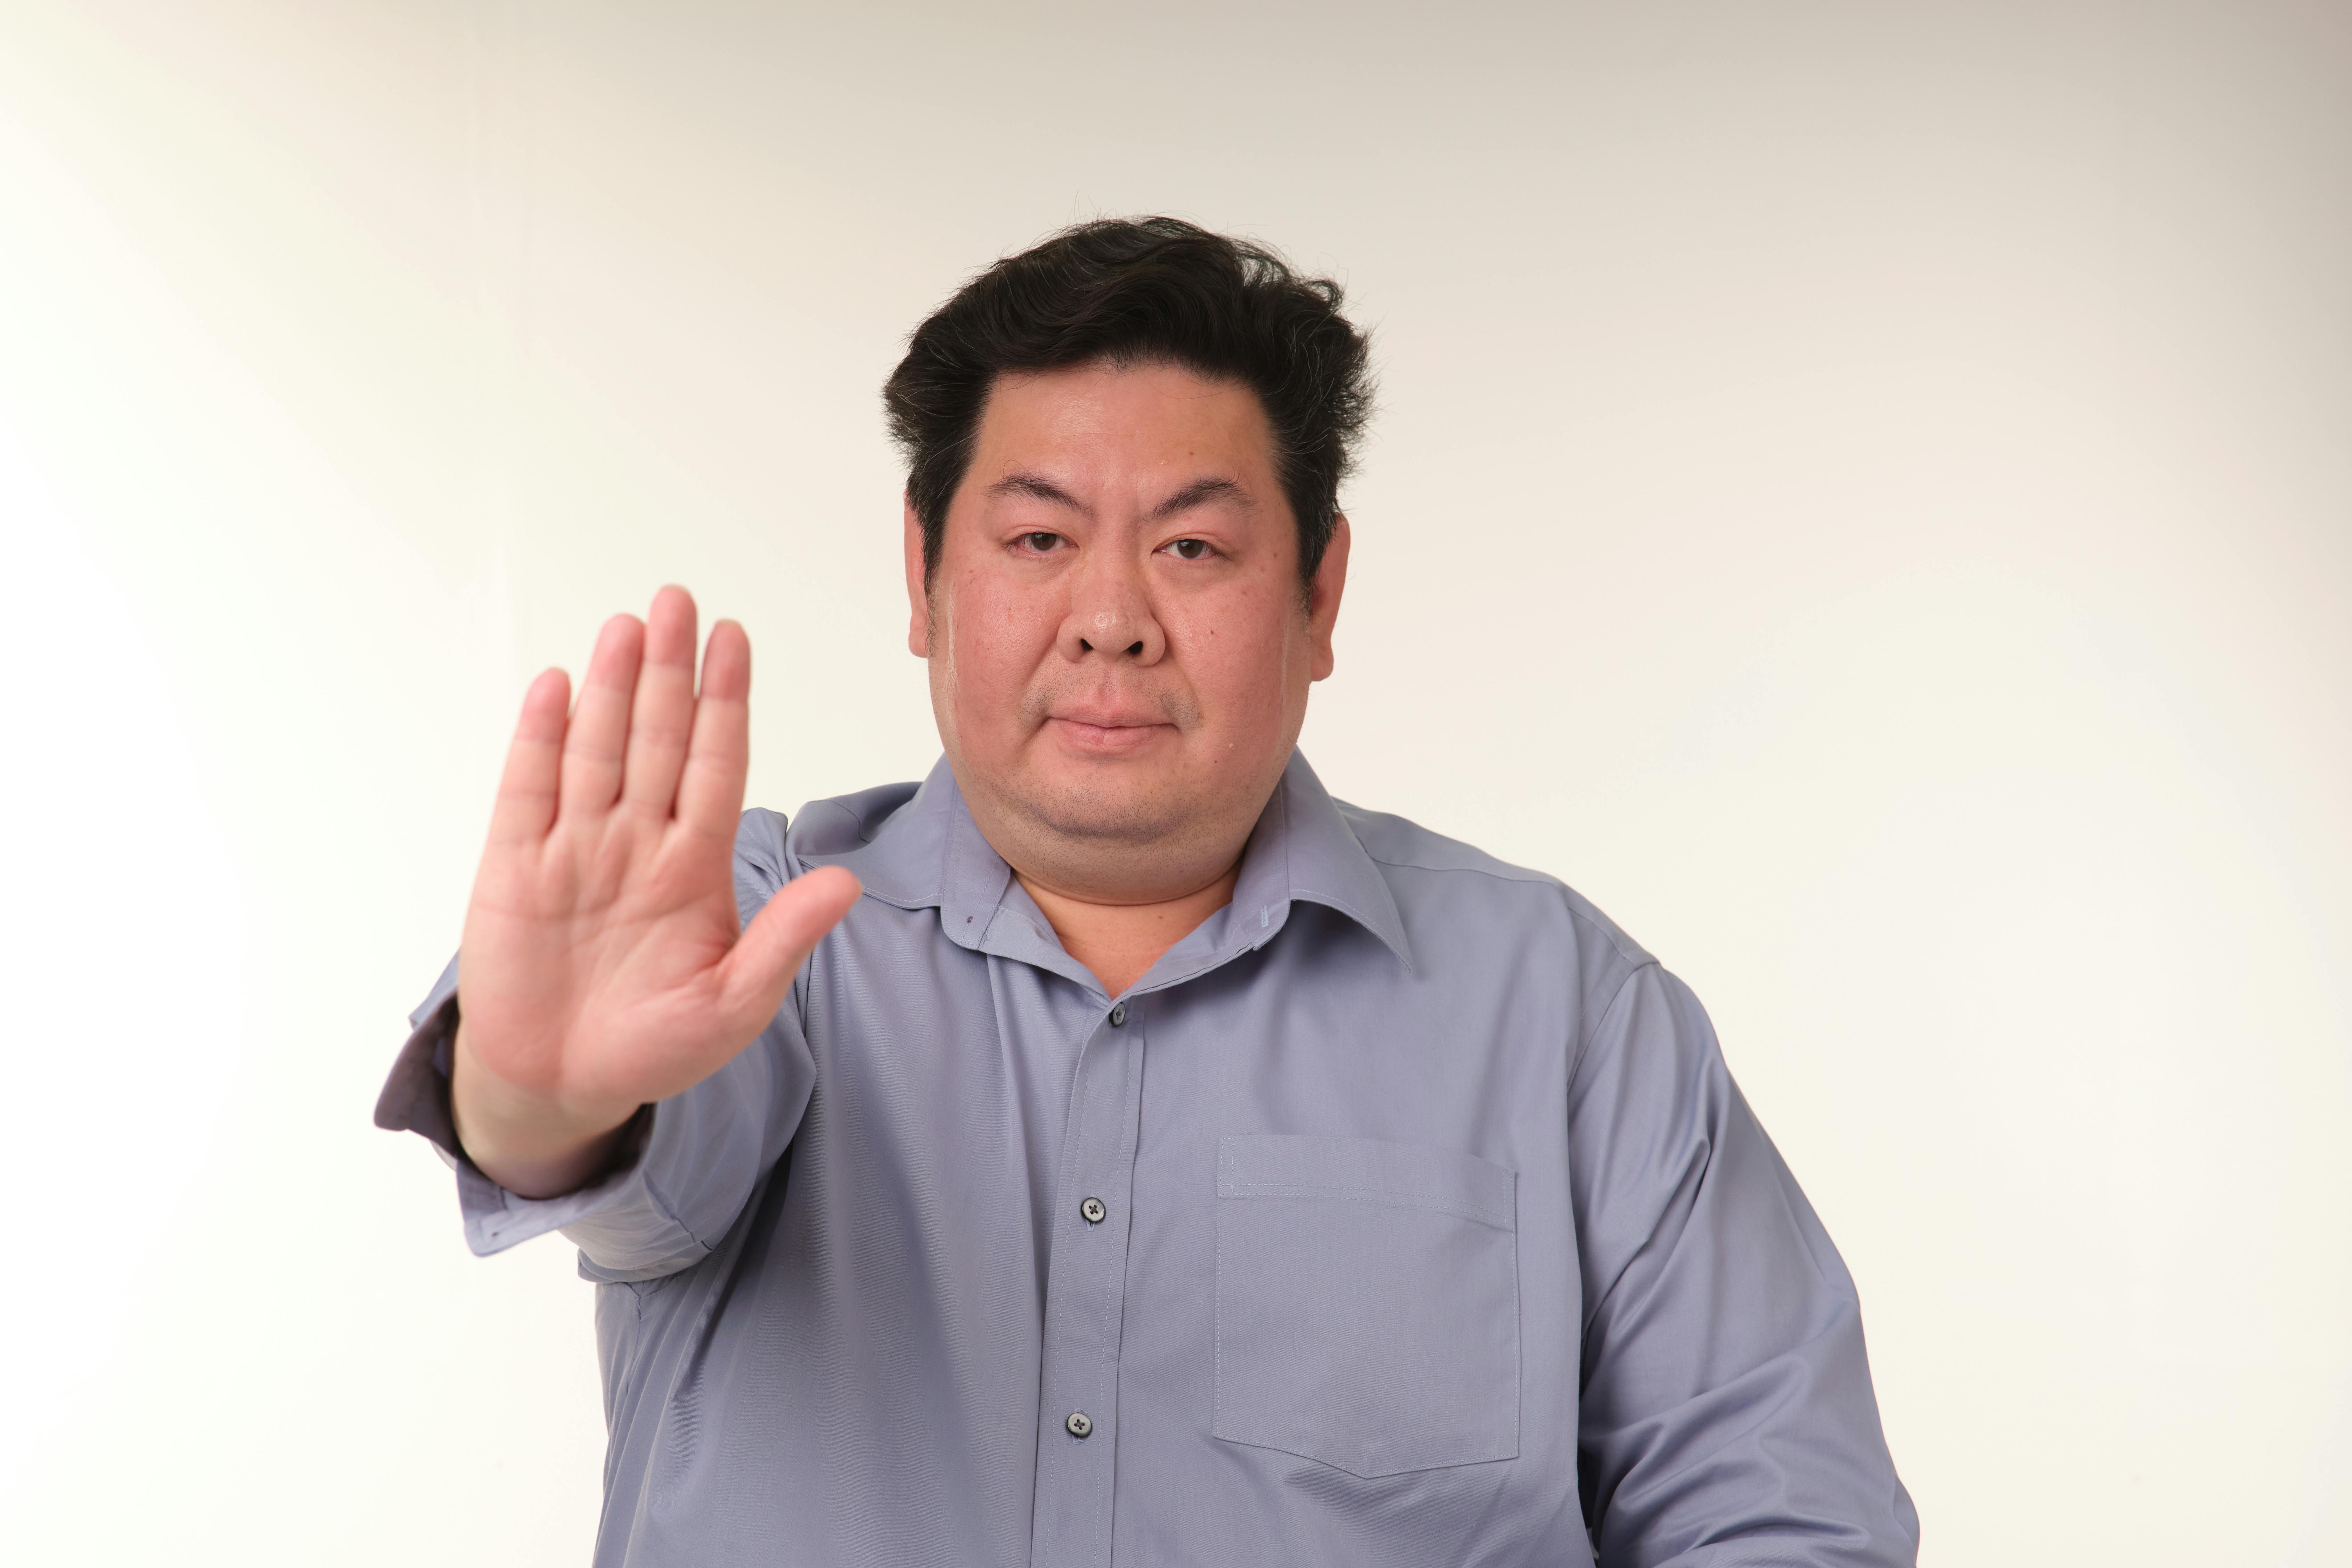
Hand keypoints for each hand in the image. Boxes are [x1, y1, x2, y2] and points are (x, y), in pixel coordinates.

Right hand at [450, 586, 859, 1196]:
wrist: (563, 1085)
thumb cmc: (654, 1045)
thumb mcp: (734, 1003)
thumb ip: (784, 939)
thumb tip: (847, 884)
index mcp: (694, 865)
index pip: (715, 764)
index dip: (724, 702)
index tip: (735, 640)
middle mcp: (637, 842)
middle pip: (658, 739)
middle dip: (670, 671)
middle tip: (680, 601)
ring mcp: (574, 848)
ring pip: (598, 751)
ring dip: (613, 689)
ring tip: (629, 627)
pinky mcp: (515, 867)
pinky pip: (528, 791)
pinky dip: (540, 741)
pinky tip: (558, 689)